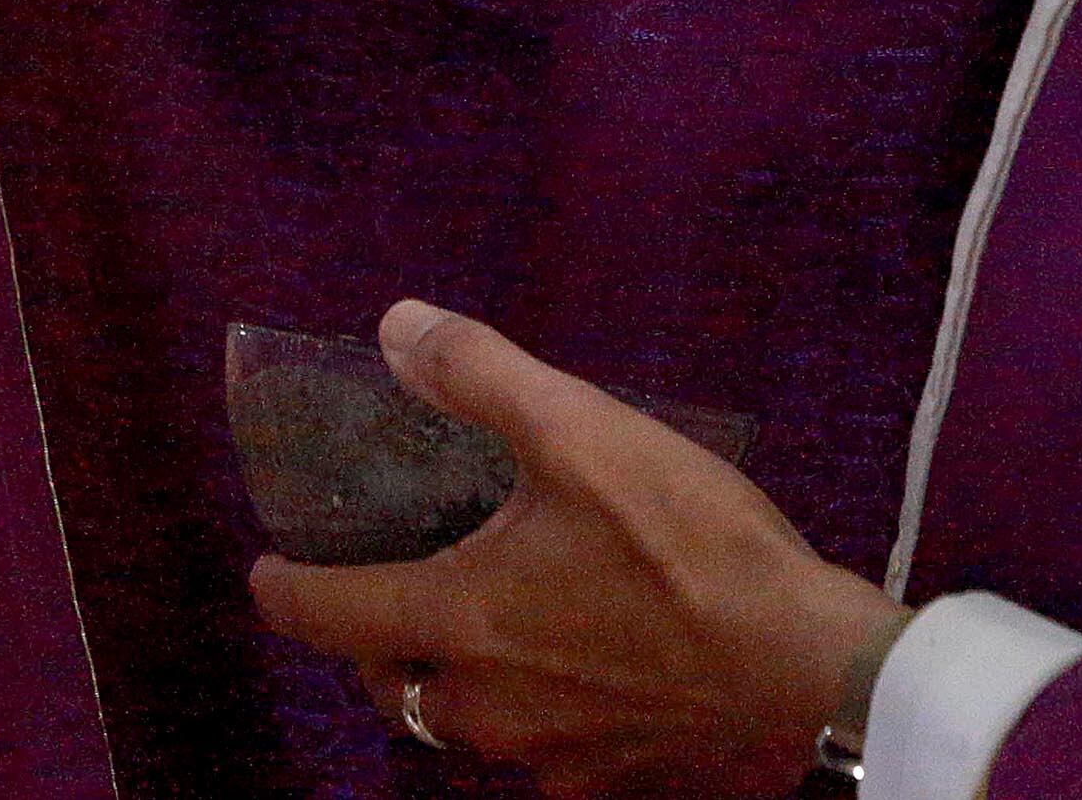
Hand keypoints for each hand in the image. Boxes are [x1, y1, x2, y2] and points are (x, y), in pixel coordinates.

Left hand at [249, 302, 903, 798]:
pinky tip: (583, 674)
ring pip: (466, 730)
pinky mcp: (615, 786)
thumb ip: (483, 377)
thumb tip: (397, 328)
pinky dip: (538, 715)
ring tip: (486, 630)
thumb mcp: (586, 432)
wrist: (813, 679)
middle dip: (374, 647)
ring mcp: (551, 761)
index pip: (326, 616)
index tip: (268, 571)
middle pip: (390, 690)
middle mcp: (487, 709)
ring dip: (455, 685)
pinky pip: (545, 757)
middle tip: (387, 594)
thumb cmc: (695, 553)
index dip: (284, 590)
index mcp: (461, 621)